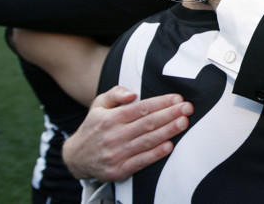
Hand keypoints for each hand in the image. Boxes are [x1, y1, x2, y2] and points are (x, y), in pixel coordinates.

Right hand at [62, 86, 193, 180]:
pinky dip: (155, 154)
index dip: (161, 103)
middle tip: (187, 109)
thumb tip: (132, 93)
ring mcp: (116, 154)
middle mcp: (113, 135)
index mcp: (110, 118)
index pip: (141, 108)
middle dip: (170, 115)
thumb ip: (115, 93)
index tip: (177, 99)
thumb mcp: (99, 104)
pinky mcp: (118, 170)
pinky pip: (140, 161)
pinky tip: (169, 146)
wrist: (76, 157)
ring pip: (147, 141)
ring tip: (183, 123)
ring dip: (168, 131)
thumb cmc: (93, 126)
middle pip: (147, 123)